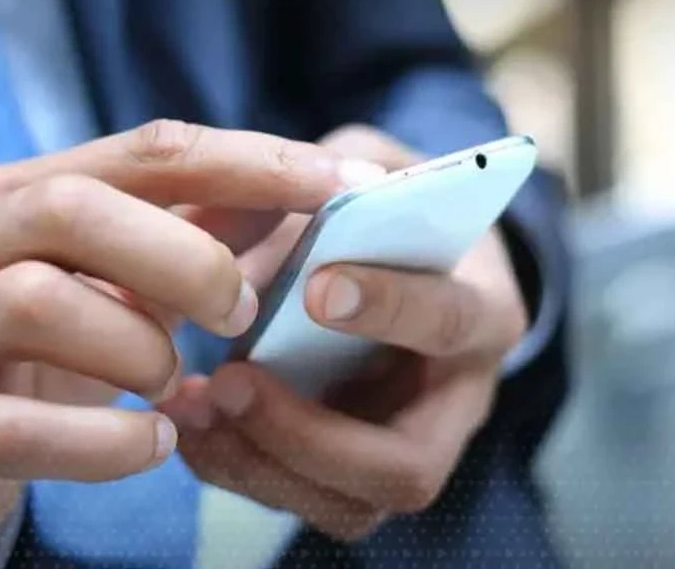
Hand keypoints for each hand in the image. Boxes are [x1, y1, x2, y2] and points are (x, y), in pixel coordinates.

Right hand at [0, 120, 368, 554]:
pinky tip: (153, 441)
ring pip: (37, 303)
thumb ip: (198, 230)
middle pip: (75, 208)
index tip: (342, 186)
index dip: (251, 163)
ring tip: (175, 382)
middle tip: (241, 313)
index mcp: (22, 190)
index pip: (148, 150)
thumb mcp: (122, 276)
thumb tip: (315, 189)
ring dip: (138, 347)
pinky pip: (14, 428)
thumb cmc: (56, 343)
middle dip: (185, 259)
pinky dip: (103, 441)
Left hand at [161, 125, 528, 540]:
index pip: (449, 324)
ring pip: (348, 506)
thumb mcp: (373, 168)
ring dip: (257, 462)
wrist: (406, 260)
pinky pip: (300, 499)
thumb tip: (266, 214)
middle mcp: (458, 401)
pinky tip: (190, 419)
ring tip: (191, 404)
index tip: (317, 288)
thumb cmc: (392, 209)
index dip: (390, 309)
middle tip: (230, 381)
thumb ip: (332, 184)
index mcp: (484, 311)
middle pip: (407, 467)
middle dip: (308, 435)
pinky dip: (235, 466)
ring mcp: (408, 448)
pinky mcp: (356, 474)